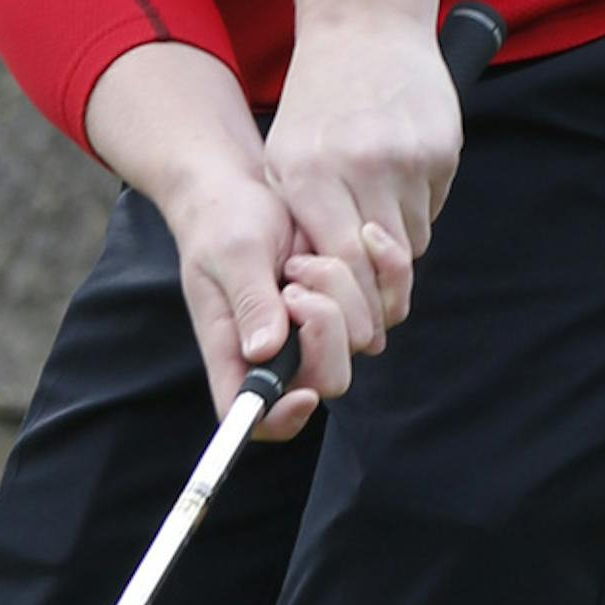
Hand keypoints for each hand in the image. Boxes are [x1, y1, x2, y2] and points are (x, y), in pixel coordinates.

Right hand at [165, 154, 388, 438]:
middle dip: (323, 328)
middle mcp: (278, 356)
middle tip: (294, 284)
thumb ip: (250, 302)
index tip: (304, 394)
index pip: (255, 418)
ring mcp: (317, 335)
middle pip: (326, 381)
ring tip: (300, 257)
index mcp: (234, 355)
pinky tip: (333, 245)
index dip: (282, 419)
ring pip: (359, 340)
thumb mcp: (231, 254)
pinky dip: (368, 274)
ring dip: (338, 289)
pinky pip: (383, 308)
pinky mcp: (350, 309)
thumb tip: (264, 351)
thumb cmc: (221, 222)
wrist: (245, 186)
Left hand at [260, 6, 462, 403]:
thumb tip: (321, 297)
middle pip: (385, 265)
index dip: (350, 304)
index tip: (350, 323)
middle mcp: (361, 167)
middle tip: (375, 308)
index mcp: (309, 175)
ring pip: (413, 242)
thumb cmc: (315, 104)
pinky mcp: (444, 148)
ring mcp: (408, 156)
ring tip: (376, 214)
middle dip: (380, 292)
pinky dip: (418, 210)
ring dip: (397, 247)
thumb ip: (299, 225)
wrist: (365, 28)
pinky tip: (399, 180)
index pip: (341, 267)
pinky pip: (434, 208)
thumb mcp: (283, 159)